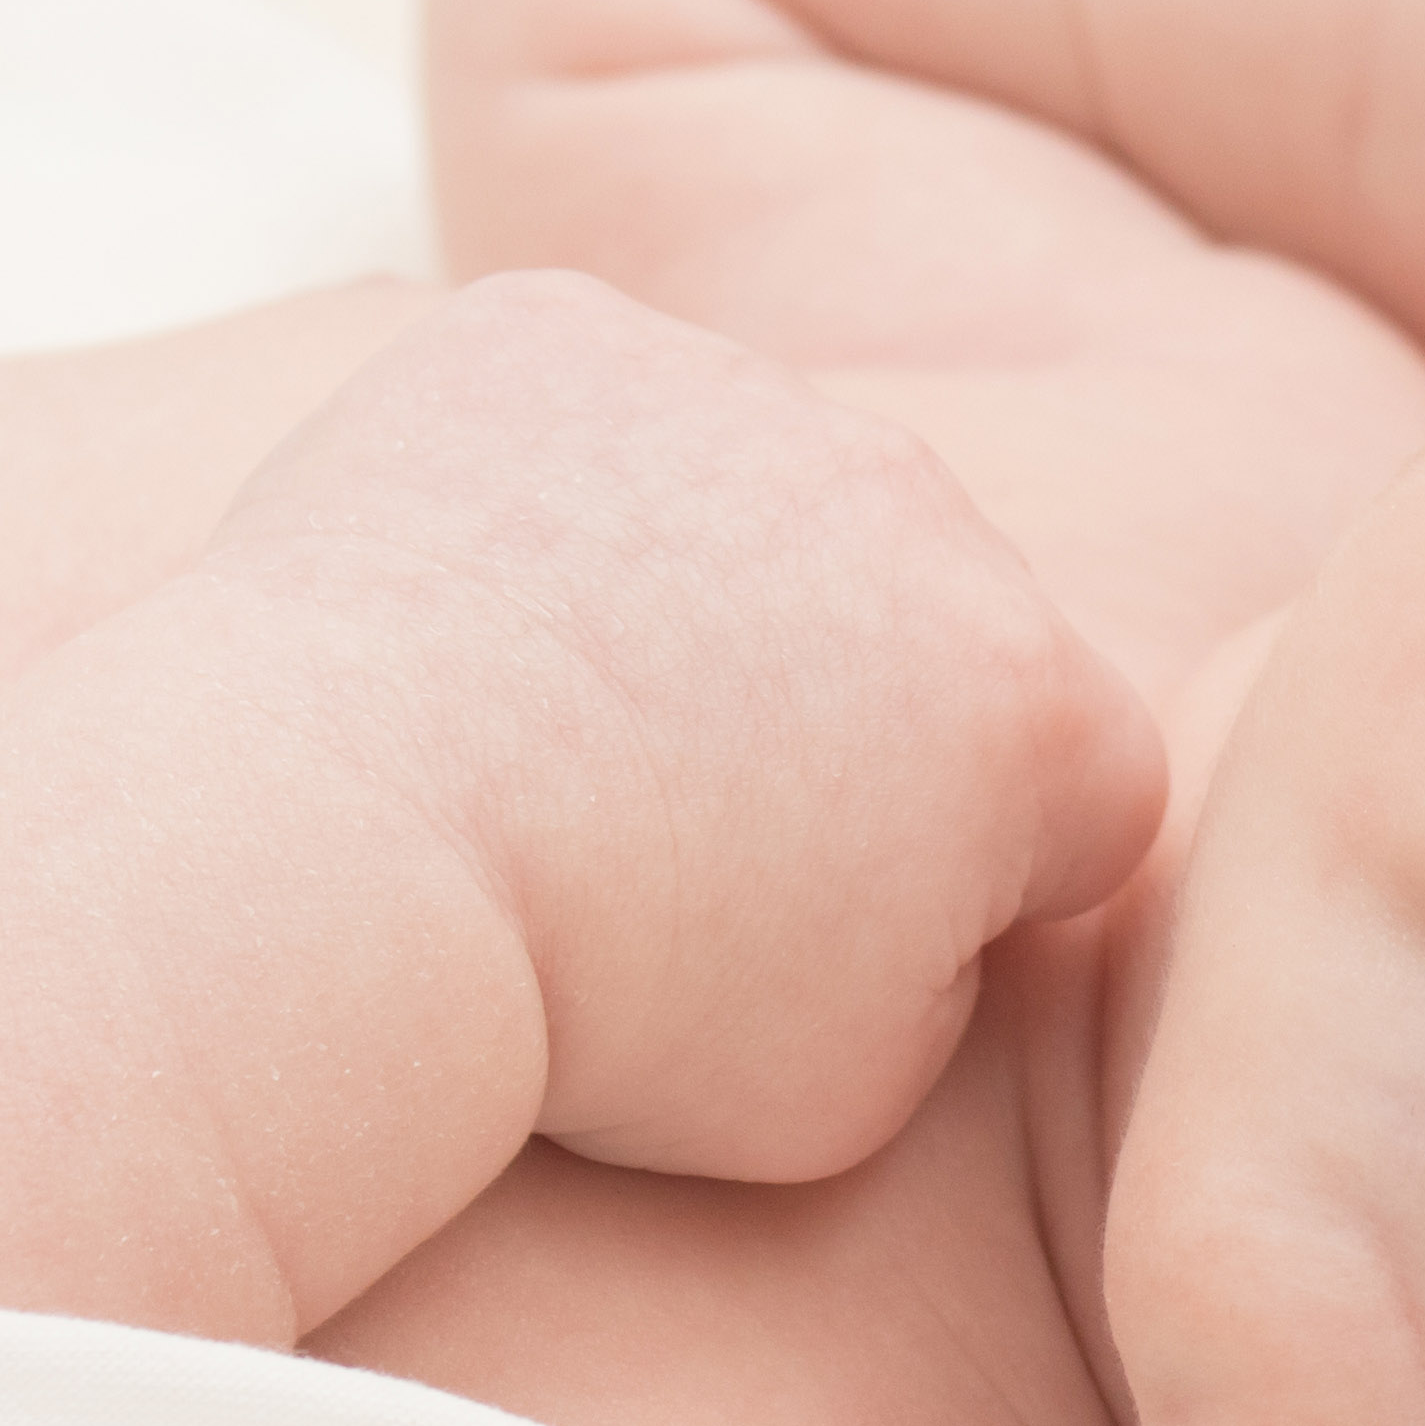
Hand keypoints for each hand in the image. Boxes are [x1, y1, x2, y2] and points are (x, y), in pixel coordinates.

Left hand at [217, 271, 1167, 1183]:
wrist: (337, 859)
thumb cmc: (594, 1011)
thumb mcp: (846, 1094)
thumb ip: (942, 977)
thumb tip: (919, 895)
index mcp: (1031, 702)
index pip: (1087, 785)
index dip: (992, 875)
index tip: (854, 930)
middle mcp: (921, 505)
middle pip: (936, 609)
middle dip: (855, 704)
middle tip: (685, 831)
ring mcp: (734, 392)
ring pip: (760, 491)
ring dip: (698, 584)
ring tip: (551, 725)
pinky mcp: (554, 331)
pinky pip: (588, 405)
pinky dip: (537, 491)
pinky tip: (460, 618)